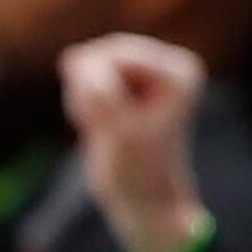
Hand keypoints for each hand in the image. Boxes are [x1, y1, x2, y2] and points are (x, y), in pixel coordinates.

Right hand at [59, 34, 209, 251]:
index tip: (101, 121)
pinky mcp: (127, 82)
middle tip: (99, 127)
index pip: (117, 53)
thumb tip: (72, 56)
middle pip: (103, 54)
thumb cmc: (138, 169)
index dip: (94, 85)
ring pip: (89, 66)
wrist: (143, 198)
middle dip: (88, 90)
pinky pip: (84, 80)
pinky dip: (81, 104)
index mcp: (179, 71)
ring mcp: (149, 71)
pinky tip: (98, 126)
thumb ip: (98, 95)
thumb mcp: (118, 133)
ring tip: (102, 129)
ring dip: (83, 99)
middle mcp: (170, 64)